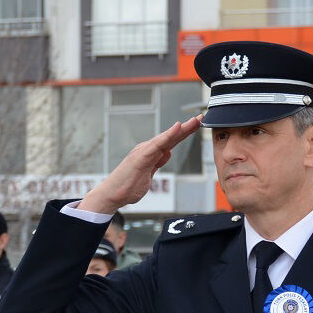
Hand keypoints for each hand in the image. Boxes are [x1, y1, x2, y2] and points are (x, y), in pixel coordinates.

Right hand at [78, 117, 202, 214]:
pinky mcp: (141, 157)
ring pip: (166, 138)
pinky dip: (168, 135)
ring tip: (195, 121)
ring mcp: (144, 151)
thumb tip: (167, 152)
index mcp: (150, 153)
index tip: (197, 125)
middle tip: (201, 117)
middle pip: (171, 137)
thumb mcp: (149, 174)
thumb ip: (157, 162)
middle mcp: (147, 149)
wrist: (112, 194)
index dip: (184, 132)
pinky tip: (177, 128)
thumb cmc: (128, 186)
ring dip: (181, 129)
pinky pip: (157, 144)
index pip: (171, 141)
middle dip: (187, 127)